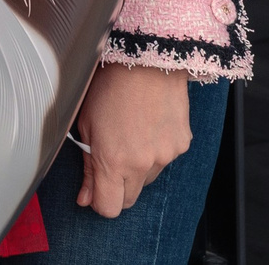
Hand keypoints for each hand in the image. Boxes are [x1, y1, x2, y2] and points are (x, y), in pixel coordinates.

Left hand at [73, 65, 192, 217]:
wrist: (146, 59)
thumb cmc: (109, 86)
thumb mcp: (86, 125)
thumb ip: (88, 168)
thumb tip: (86, 199)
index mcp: (113, 161)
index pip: (109, 209)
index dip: (100, 201)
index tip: (96, 189)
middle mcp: (142, 164)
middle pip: (130, 199)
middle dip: (119, 186)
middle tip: (112, 157)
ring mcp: (166, 155)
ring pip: (149, 179)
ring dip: (139, 167)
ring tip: (131, 133)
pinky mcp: (182, 145)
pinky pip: (166, 159)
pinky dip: (157, 150)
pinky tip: (149, 124)